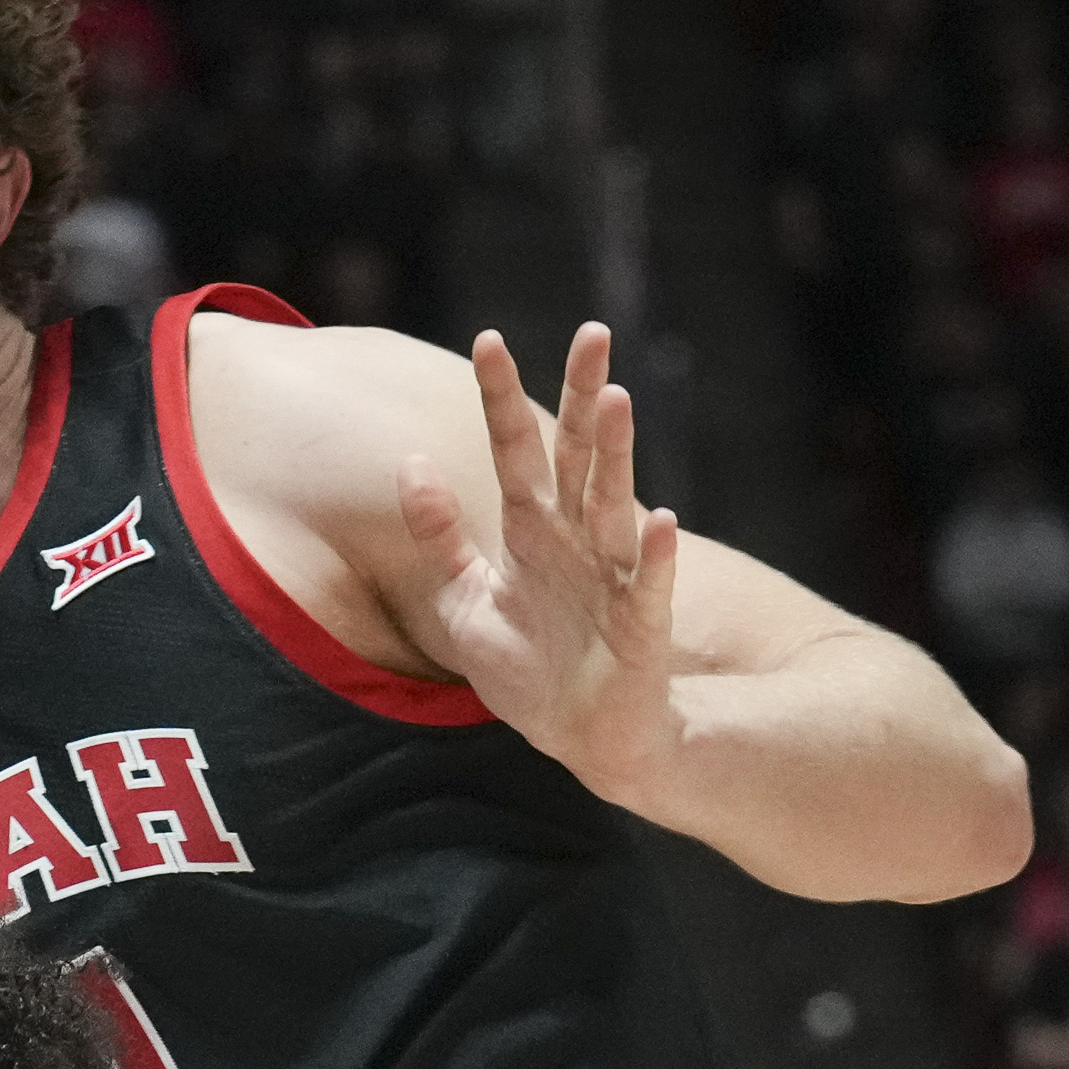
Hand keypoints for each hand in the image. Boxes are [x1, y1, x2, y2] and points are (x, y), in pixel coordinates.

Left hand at [399, 322, 680, 805]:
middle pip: (580, 456)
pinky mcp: (640, 625)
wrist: (581, 735)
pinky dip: (654, 556)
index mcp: (533, 533)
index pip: (516, 452)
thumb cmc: (529, 668)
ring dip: (618, 453)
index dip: (502, 400)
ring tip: (616, 398)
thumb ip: (439, 537)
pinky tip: (660, 519)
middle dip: (583, 396)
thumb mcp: (464, 602)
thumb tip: (409, 465)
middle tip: (592, 332)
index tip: (489, 341)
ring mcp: (612, 578)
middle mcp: (577, 542)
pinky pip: (647, 585)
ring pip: (614, 504)